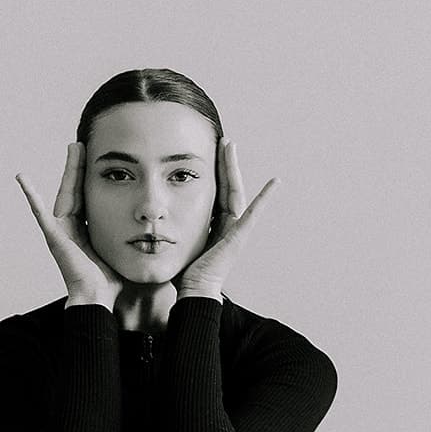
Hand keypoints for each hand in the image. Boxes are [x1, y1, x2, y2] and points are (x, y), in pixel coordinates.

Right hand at [16, 143, 121, 306]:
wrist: (98, 298)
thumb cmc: (111, 281)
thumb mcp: (121, 249)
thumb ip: (127, 236)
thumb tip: (150, 226)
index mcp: (85, 231)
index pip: (88, 197)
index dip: (90, 177)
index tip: (95, 158)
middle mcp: (70, 228)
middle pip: (75, 190)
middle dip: (78, 167)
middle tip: (81, 144)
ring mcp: (60, 231)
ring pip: (64, 193)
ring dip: (68, 170)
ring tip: (72, 148)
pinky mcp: (54, 236)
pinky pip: (40, 213)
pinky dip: (30, 196)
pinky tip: (22, 178)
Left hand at [177, 138, 278, 300]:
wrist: (193, 291)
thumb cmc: (183, 272)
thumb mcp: (177, 240)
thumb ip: (173, 225)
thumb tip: (155, 213)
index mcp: (214, 224)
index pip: (216, 191)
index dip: (214, 170)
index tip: (210, 150)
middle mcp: (228, 224)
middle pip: (228, 186)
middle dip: (225, 162)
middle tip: (223, 140)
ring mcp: (235, 229)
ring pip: (236, 191)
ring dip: (234, 168)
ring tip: (230, 146)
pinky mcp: (239, 236)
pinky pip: (253, 214)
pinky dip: (264, 198)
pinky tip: (274, 183)